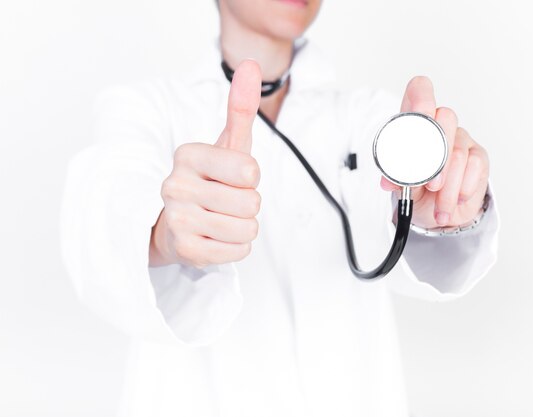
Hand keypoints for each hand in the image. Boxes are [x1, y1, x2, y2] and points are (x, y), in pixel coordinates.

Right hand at [149, 60, 262, 267]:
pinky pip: (239, 251)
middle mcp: (175, 185)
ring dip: (243, 227)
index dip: (250, 178)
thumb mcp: (227, 145)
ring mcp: (177, 219)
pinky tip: (215, 237)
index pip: (249, 170)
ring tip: (221, 219)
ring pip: (248, 229)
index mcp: (187, 155)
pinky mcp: (184, 250)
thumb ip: (241, 108)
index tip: (232, 177)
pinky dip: (236, 247)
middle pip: (252, 203)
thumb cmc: (210, 181)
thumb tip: (252, 66)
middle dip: (249, 205)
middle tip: (226, 202)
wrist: (175, 225)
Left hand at [380, 76, 489, 228]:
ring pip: (458, 151)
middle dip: (438, 156)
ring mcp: (460, 138)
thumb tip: (388, 181)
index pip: (419, 91)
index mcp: (414, 125)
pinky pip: (474, 165)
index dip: (422, 97)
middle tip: (431, 185)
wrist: (438, 213)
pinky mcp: (478, 155)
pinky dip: (462, 188)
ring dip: (448, 187)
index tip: (422, 114)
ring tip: (439, 208)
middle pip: (446, 117)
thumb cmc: (418, 191)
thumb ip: (397, 179)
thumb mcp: (402, 187)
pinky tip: (456, 199)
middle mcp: (439, 125)